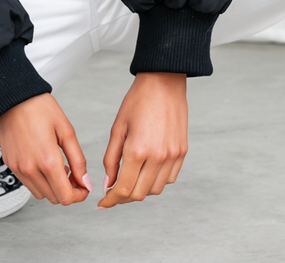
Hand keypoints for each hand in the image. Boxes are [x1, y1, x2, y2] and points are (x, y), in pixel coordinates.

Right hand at [0, 93, 92, 205]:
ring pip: (41, 194)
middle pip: (54, 198)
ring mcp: (18, 168)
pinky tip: (44, 163)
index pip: (66, 197)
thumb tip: (85, 181)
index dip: (79, 195)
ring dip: (52, 187)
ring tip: (58, 167)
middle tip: (73, 174)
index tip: (84, 187)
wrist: (12, 97)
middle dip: (67, 190)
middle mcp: (30, 168)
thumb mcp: (66, 130)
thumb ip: (78, 160)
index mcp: (47, 160)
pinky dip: (39, 181)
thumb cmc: (38, 107)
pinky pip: (28, 184)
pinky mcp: (10, 164)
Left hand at [97, 72, 187, 208]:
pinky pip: (169, 178)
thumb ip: (111, 158)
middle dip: (123, 198)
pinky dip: (156, 181)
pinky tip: (147, 172)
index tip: (103, 203)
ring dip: (141, 190)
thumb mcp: (118, 128)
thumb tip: (108, 183)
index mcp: (137, 150)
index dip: (111, 200)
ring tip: (129, 181)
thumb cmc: (138, 100)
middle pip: (139, 194)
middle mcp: (157, 157)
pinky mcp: (182, 152)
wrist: (164, 82)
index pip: (123, 189)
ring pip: (156, 189)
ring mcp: (172, 156)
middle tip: (113, 193)